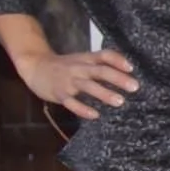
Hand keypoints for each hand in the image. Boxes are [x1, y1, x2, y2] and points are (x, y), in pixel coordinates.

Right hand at [17, 47, 137, 119]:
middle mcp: (79, 68)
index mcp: (86, 59)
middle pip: (100, 71)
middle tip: (135, 87)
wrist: (35, 66)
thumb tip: (127, 73)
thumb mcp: (82, 60)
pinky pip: (71, 102)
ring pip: (87, 86)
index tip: (132, 68)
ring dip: (104, 93)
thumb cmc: (65, 66)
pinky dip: (82, 108)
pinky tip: (95, 115)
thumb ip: (101, 65)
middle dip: (118, 78)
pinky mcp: (58, 93)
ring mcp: (68, 80)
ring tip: (120, 101)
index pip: (104, 55)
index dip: (117, 60)